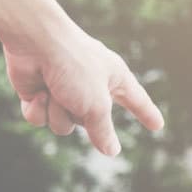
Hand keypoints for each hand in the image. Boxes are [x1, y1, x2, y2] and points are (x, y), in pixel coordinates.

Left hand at [1, 13, 162, 155]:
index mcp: (114, 78)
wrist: (34, 41)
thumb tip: (112, 151)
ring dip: (57, 112)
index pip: (136, 101)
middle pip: (89, 123)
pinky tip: (38, 92)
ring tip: (54, 90)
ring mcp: (63, 90)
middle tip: (74, 94)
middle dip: (79, 114)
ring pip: (63, 125)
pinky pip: (41, 119)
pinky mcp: (39, 93)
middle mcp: (90, 85)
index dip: (147, 113)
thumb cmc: (74, 66)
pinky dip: (38, 109)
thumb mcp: (96, 104)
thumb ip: (103, 131)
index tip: (157, 125)